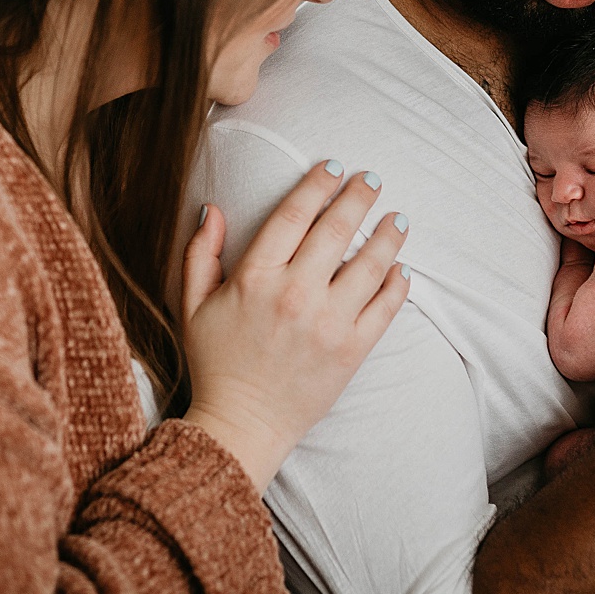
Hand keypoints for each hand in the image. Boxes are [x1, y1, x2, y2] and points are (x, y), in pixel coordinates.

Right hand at [180, 161, 410, 489]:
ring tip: (398, 218)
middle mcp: (295, 294)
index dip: (317, 185)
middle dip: (359, 197)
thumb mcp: (192, 304)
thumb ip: (200, 253)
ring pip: (370, 264)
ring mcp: (327, 323)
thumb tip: (211, 208)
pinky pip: (385, 309)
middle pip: (337, 229)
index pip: (294, 214)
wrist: (240, 426)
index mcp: (255, 277)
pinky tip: (402, 269)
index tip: (334, 167)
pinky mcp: (351, 352)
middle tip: (373, 179)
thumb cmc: (215, 363)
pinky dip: (398, 284)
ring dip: (388, 235)